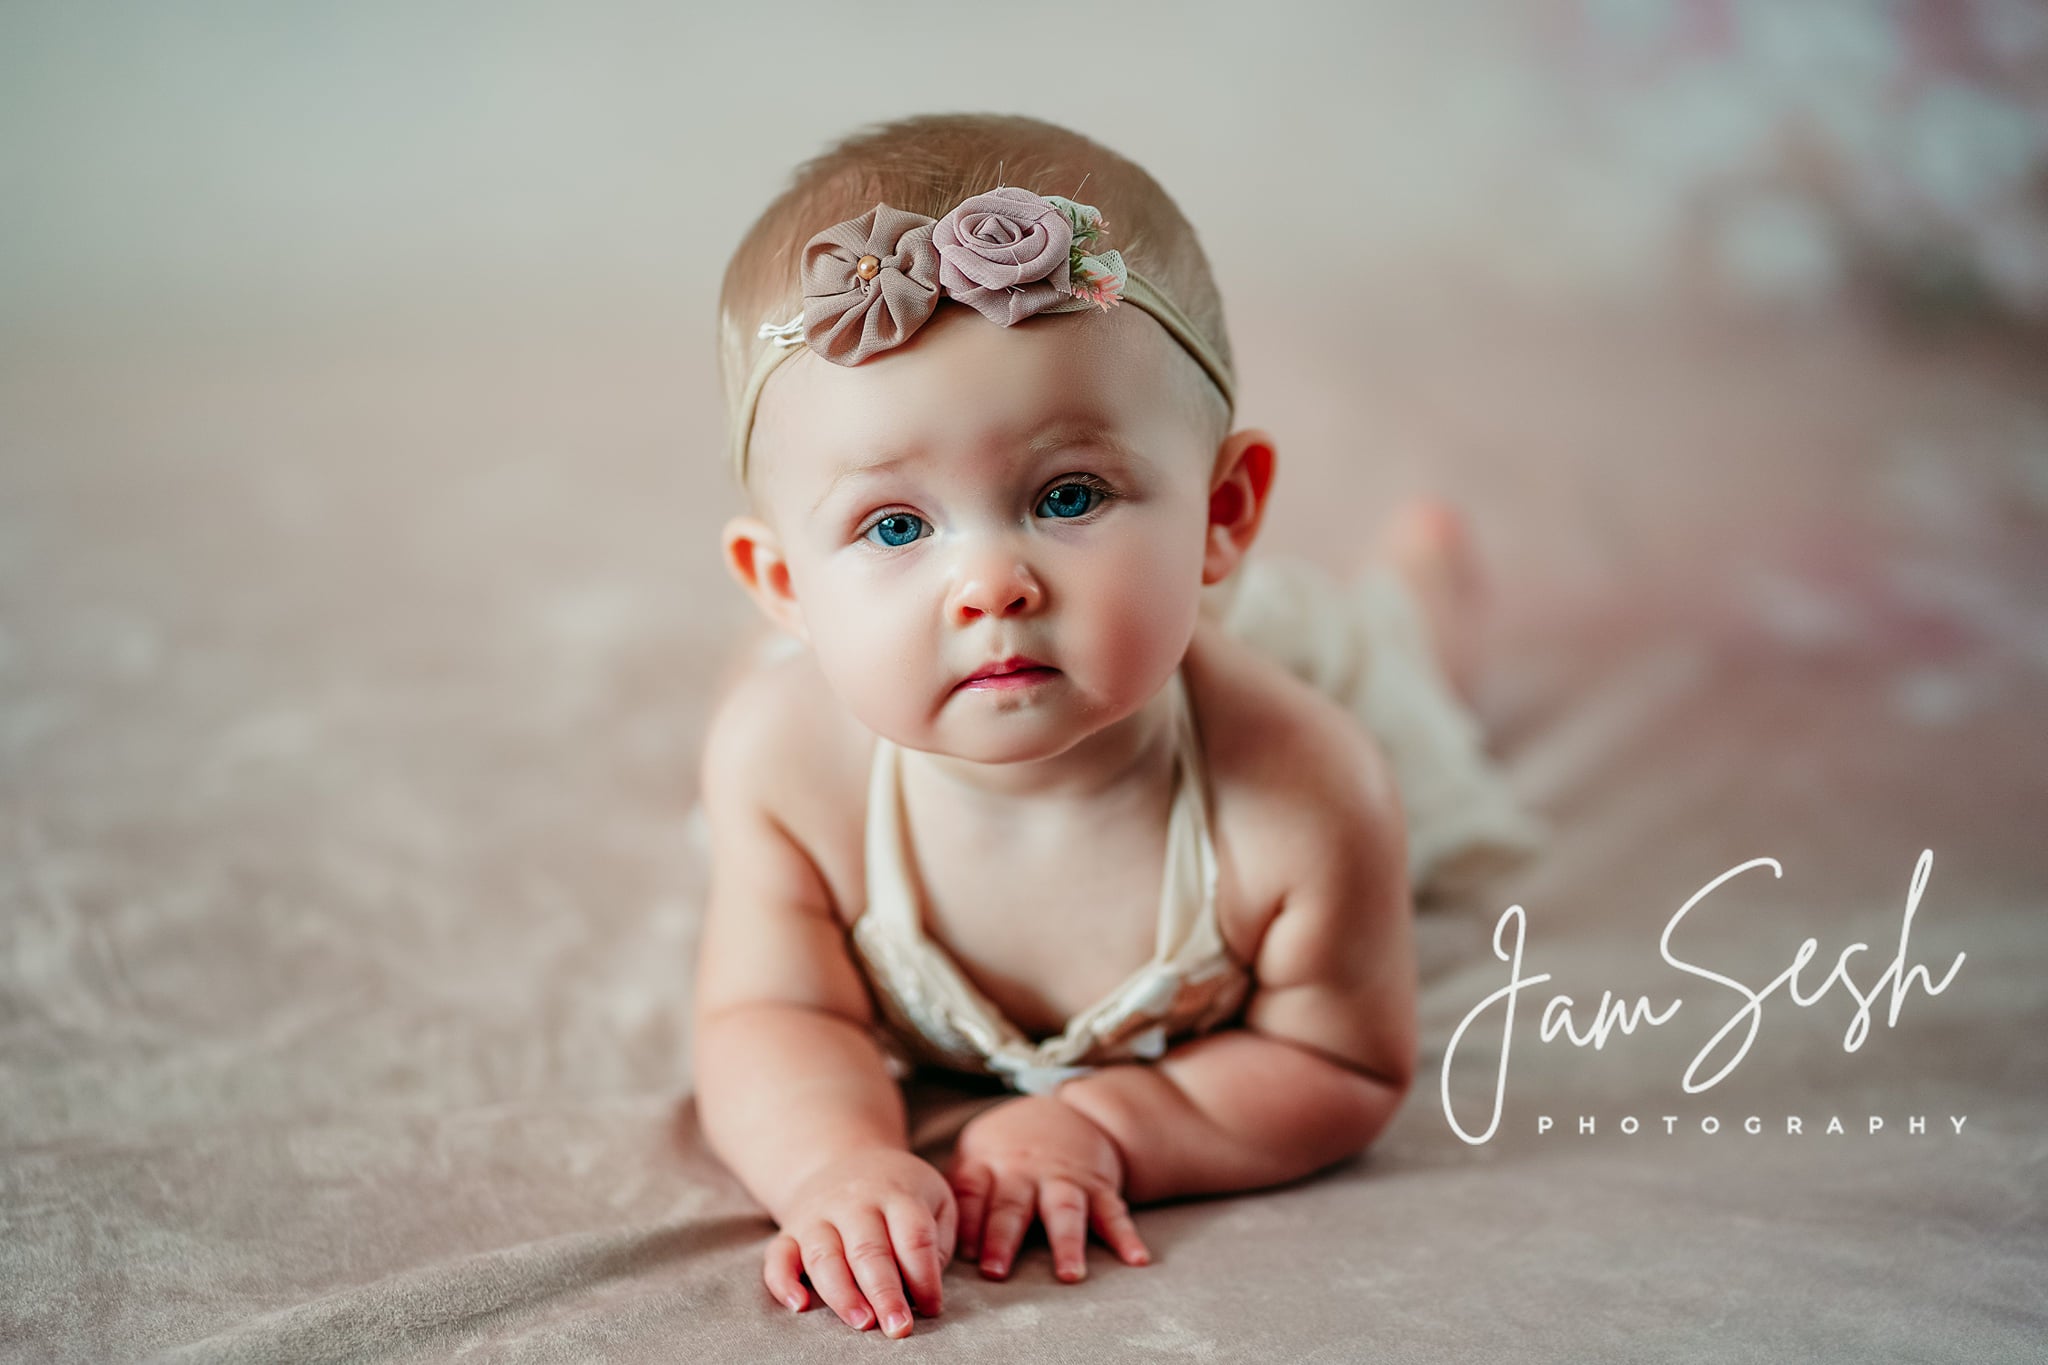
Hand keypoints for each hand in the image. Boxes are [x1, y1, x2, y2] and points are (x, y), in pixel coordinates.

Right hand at [765, 1148, 956, 1337]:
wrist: (842, 1158)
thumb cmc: (897, 1191)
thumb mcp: (934, 1197)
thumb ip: (937, 1240)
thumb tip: (925, 1288)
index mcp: (897, 1194)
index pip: (913, 1237)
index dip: (924, 1276)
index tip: (930, 1308)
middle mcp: (855, 1203)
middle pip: (868, 1250)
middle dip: (885, 1294)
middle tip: (899, 1327)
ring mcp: (818, 1216)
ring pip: (824, 1257)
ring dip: (842, 1294)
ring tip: (862, 1323)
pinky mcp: (790, 1231)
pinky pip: (778, 1257)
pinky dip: (783, 1282)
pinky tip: (799, 1305)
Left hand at [948, 1094, 1151, 1282]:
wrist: (1069, 1110)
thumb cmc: (1010, 1145)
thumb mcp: (976, 1153)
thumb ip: (959, 1191)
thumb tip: (927, 1237)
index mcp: (990, 1164)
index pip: (972, 1194)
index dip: (965, 1223)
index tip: (959, 1256)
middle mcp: (1026, 1172)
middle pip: (1012, 1205)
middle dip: (1003, 1238)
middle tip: (995, 1272)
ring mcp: (1064, 1179)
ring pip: (1065, 1210)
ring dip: (1066, 1242)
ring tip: (1069, 1274)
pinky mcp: (1098, 1185)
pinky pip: (1114, 1211)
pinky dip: (1126, 1236)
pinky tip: (1136, 1259)